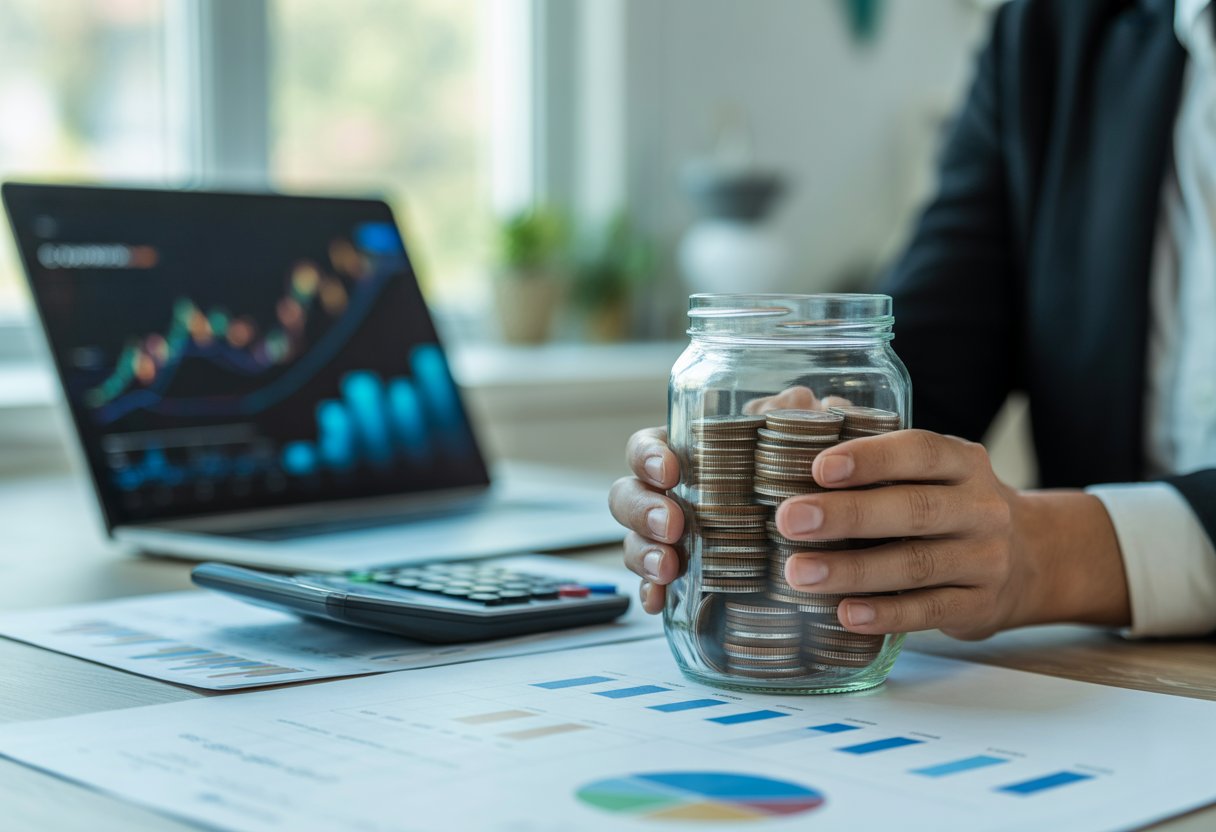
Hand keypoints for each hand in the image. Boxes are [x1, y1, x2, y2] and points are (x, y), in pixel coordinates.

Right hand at [608, 388, 844, 614]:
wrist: (807, 533)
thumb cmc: (782, 478)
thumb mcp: (788, 446)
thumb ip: (789, 422)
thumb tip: (799, 400)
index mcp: (681, 457)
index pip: (644, 448)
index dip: (647, 457)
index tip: (670, 470)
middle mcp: (663, 496)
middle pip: (625, 496)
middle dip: (642, 510)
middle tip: (672, 524)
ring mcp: (665, 538)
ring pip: (632, 542)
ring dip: (644, 553)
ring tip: (669, 567)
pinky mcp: (676, 577)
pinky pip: (651, 585)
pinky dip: (651, 592)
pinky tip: (659, 601)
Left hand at [776, 430, 1130, 638]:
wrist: (1029, 560)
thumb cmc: (949, 505)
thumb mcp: (930, 472)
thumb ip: (873, 449)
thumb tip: (801, 408)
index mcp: (963, 463)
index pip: (920, 452)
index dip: (871, 459)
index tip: (819, 467)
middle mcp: (981, 508)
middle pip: (914, 509)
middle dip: (847, 514)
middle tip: (791, 520)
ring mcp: (986, 560)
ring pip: (917, 565)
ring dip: (853, 570)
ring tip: (799, 573)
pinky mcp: (980, 606)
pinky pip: (929, 611)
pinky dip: (886, 614)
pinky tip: (846, 614)